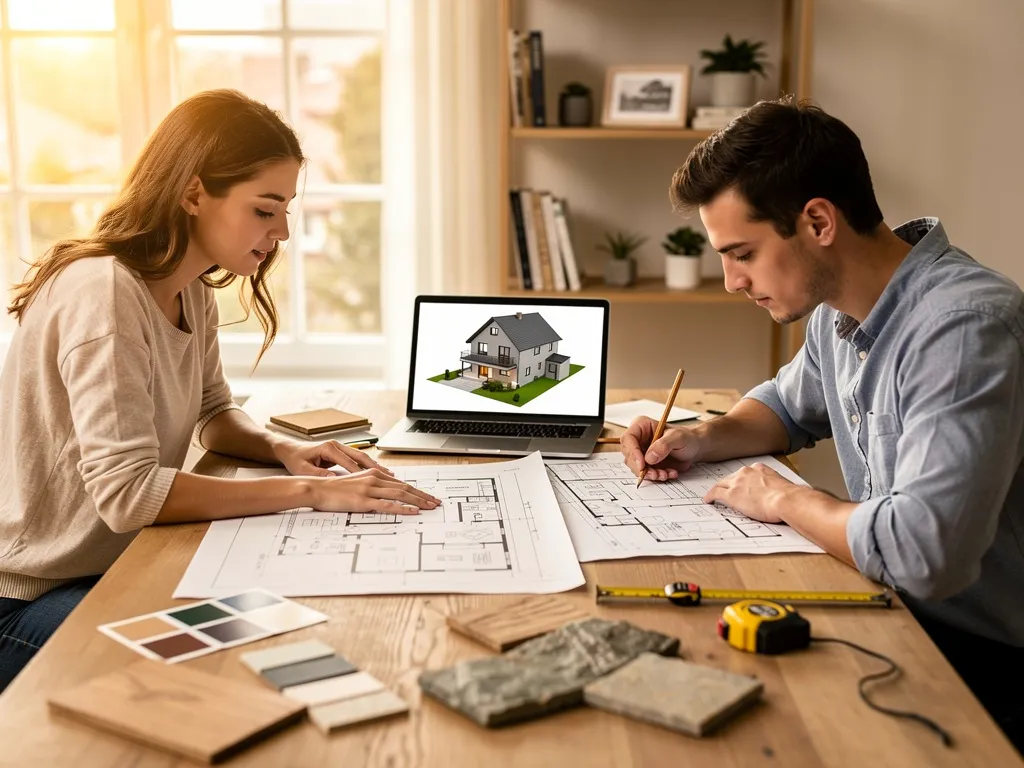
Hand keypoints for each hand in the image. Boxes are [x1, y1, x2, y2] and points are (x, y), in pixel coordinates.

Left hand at [273, 439, 389, 477]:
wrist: (289, 450)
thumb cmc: (295, 459)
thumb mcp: (303, 469)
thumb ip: (319, 474)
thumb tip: (334, 480)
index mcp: (329, 448)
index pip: (348, 462)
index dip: (360, 473)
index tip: (372, 482)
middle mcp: (336, 445)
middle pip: (361, 456)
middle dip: (375, 467)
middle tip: (389, 476)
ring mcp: (339, 447)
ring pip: (361, 457)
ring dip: (375, 466)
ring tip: (389, 474)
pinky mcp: (340, 452)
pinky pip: (357, 459)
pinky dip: (367, 466)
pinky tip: (377, 472)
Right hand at [311, 468, 441, 514]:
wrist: (316, 488)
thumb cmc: (333, 489)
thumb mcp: (355, 484)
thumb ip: (371, 487)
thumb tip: (385, 494)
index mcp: (373, 475)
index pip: (400, 483)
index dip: (416, 490)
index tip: (428, 497)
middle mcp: (374, 479)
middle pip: (405, 488)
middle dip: (423, 496)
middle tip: (436, 502)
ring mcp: (369, 490)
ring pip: (400, 495)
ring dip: (418, 501)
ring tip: (430, 507)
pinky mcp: (363, 501)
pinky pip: (387, 505)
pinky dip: (402, 509)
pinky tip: (412, 512)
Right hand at [620, 416, 700, 481]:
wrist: (694, 448)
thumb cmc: (686, 438)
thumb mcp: (678, 437)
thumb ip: (664, 445)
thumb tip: (649, 457)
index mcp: (641, 426)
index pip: (628, 438)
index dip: (633, 452)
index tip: (642, 464)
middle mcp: (638, 440)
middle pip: (629, 455)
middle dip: (642, 468)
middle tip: (655, 474)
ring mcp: (641, 453)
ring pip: (636, 467)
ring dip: (650, 474)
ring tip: (665, 474)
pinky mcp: (647, 464)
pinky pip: (645, 473)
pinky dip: (656, 476)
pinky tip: (668, 473)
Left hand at [702, 462, 793, 522]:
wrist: (787, 500)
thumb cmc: (790, 497)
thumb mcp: (783, 486)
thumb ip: (777, 488)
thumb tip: (783, 494)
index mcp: (760, 469)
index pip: (745, 474)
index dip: (741, 481)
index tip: (740, 485)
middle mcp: (747, 472)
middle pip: (731, 478)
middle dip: (727, 484)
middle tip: (725, 491)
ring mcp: (737, 483)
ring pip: (721, 484)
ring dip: (718, 490)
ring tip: (713, 496)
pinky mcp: (731, 495)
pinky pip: (716, 493)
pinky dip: (710, 497)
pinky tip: (708, 500)